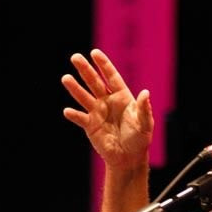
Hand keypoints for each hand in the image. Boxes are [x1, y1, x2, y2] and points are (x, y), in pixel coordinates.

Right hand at [61, 49, 153, 168]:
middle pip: (94, 82)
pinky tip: (68, 111)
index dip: (104, 65)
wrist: (129, 158)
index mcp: (122, 96)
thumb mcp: (145, 123)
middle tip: (75, 57)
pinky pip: (80, 118)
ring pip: (84, 97)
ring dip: (75, 88)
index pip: (111, 77)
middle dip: (85, 70)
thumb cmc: (139, 139)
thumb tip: (145, 93)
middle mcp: (107, 101)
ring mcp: (97, 112)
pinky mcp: (90, 126)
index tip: (94, 53)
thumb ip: (144, 109)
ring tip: (66, 78)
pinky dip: (74, 115)